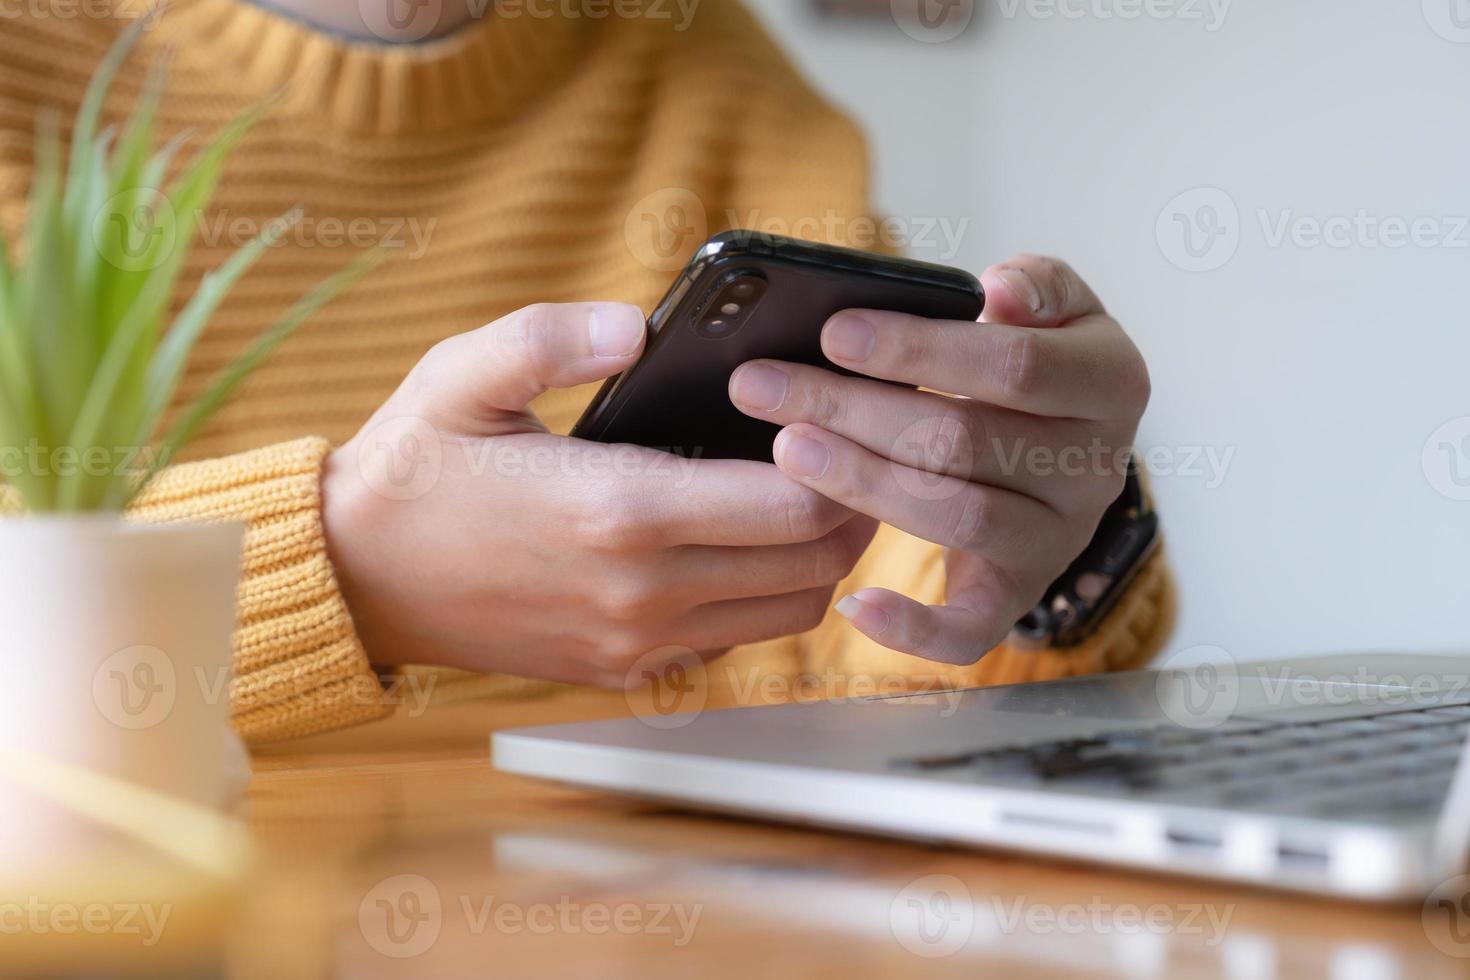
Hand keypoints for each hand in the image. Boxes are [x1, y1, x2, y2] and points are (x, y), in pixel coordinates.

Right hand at [323, 302, 875, 685]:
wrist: (356, 578)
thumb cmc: (414, 467)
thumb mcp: (464, 373)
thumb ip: (554, 335)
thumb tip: (639, 326)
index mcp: (618, 510)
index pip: (791, 502)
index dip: (838, 457)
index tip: (835, 414)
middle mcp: (642, 591)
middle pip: (813, 562)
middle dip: (852, 505)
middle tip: (849, 449)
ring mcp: (637, 640)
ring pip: (790, 612)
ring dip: (821, 556)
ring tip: (811, 494)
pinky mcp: (625, 669)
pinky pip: (736, 639)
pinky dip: (768, 595)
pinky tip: (748, 543)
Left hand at [727, 255, 1149, 664]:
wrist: (1065, 445)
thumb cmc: (1036, 362)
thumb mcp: (1054, 307)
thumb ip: (1035, 284)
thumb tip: (1001, 293)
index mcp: (1111, 382)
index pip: (1014, 366)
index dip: (919, 350)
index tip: (833, 333)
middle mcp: (1096, 469)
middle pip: (964, 440)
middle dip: (853, 409)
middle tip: (765, 387)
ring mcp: (1058, 539)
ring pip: (957, 516)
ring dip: (862, 482)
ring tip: (788, 448)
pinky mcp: (1019, 594)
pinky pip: (973, 630)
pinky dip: (915, 629)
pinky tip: (854, 603)